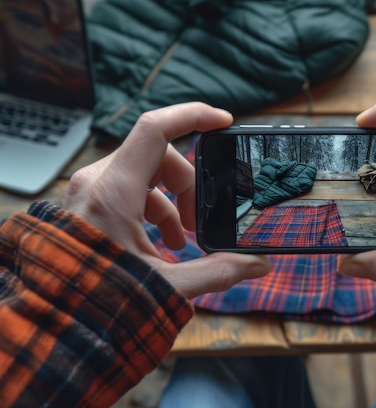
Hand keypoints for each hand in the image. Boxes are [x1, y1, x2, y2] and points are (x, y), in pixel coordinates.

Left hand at [64, 102, 269, 296]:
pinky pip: (130, 189)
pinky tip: (164, 243)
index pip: (155, 128)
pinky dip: (154, 209)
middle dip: (188, 185)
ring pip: (145, 173)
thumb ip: (217, 272)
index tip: (224, 121)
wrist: (55, 323)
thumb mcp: (166, 286)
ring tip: (183, 240)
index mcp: (114, 193)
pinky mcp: (90, 203)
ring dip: (172, 201)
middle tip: (199, 222)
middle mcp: (97, 182)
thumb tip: (258, 265)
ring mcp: (91, 191)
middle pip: (158, 156)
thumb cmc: (98, 302)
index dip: (193, 116)